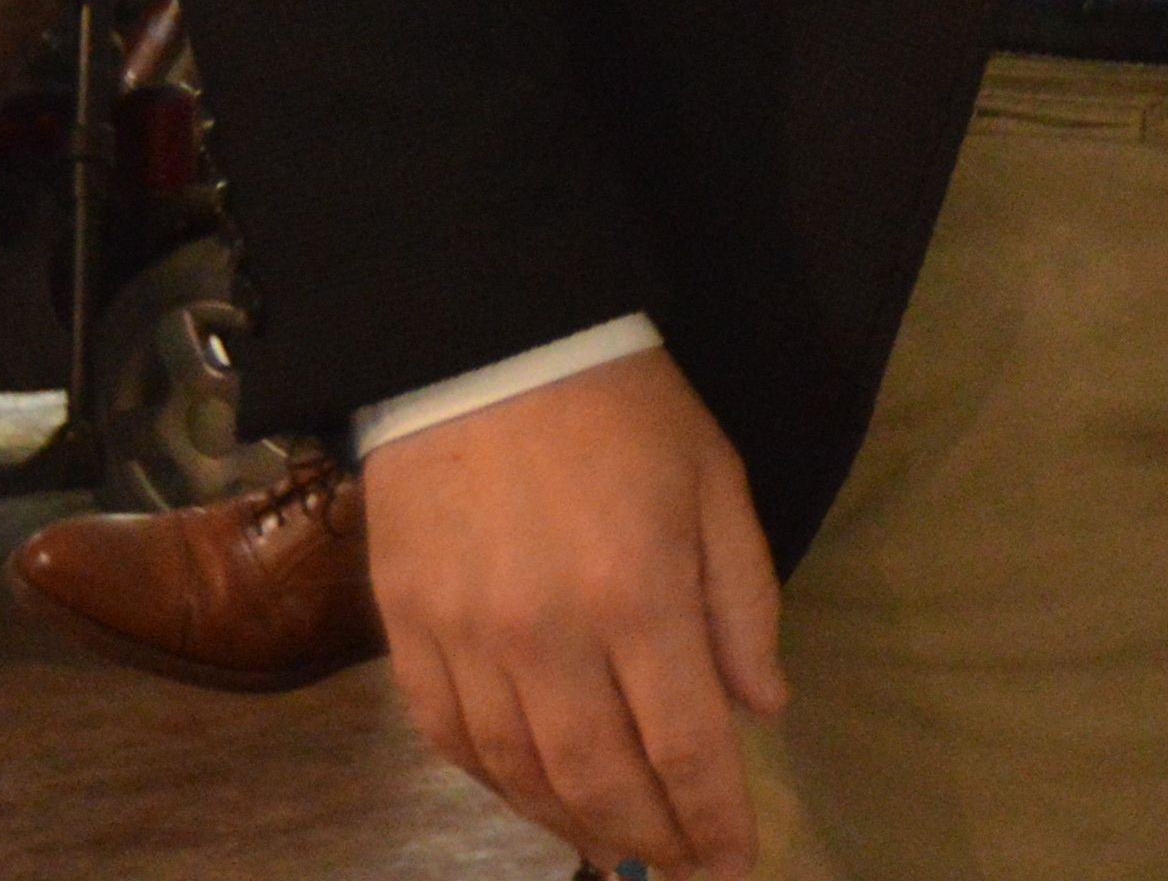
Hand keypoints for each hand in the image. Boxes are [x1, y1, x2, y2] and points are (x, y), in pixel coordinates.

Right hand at [362, 346, 788, 876]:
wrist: (484, 340)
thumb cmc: (621, 404)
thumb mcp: (717, 481)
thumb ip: (743, 602)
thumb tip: (761, 708)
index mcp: (639, 595)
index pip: (686, 745)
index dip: (713, 818)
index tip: (734, 863)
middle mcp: (548, 637)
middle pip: (600, 780)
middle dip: (649, 839)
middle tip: (679, 868)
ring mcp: (466, 639)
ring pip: (520, 774)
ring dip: (571, 826)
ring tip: (614, 849)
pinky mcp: (406, 628)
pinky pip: (448, 737)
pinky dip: (493, 783)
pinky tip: (529, 796)